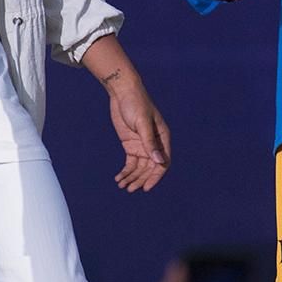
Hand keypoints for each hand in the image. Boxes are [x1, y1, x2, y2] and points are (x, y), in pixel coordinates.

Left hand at [107, 76, 170, 192]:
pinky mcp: (130, 145)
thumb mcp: (142, 123)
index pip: (163, 162)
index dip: (155, 176)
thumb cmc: (136, 103)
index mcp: (162, 137)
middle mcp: (154, 144)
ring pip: (139, 167)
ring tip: (122, 186)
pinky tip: (119, 179)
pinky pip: (130, 163)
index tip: (146, 187)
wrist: (122, 92)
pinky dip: (125, 171)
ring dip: (132, 177)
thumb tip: (159, 161)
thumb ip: (150, 142)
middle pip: (150, 168)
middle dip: (141, 179)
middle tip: (130, 189)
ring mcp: (142, 145)